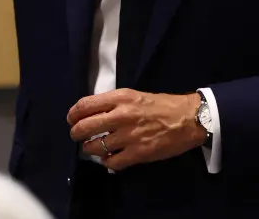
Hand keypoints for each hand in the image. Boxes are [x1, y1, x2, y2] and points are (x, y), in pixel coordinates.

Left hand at [67, 89, 206, 170]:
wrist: (188, 119)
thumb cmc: (161, 105)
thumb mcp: (134, 95)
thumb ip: (113, 103)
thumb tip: (93, 112)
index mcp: (120, 98)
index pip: (85, 105)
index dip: (73, 114)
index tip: (71, 119)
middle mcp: (121, 116)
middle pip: (85, 127)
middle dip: (75, 133)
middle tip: (77, 136)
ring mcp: (129, 136)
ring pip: (95, 147)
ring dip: (90, 149)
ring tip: (92, 148)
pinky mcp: (138, 153)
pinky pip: (112, 162)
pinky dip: (107, 162)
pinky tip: (108, 159)